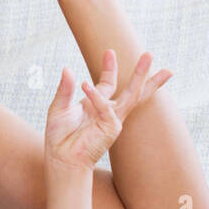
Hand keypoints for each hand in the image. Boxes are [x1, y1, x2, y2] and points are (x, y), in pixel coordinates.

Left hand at [44, 50, 170, 174]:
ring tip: (149, 60)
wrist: (61, 157)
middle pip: (131, 89)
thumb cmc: (59, 135)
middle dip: (141, 72)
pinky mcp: (111, 128)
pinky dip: (95, 96)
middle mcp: (107, 111)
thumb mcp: (59, 107)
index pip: (108, 83)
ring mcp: (112, 120)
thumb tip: (67, 68)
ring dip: (141, 78)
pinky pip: (105, 108)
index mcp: (95, 104)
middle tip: (149, 54)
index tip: (109, 52)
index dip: (109, 68)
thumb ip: (65, 89)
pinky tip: (85, 85)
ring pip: (132, 96)